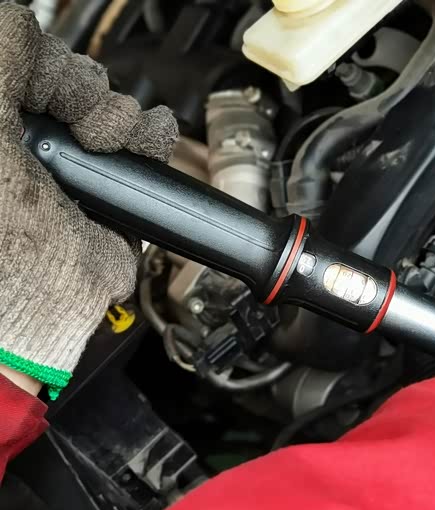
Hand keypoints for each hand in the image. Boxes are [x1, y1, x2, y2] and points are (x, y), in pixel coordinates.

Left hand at [0, 5, 177, 398]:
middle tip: (73, 119)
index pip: (36, 64)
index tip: (39, 88)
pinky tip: (143, 141)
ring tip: (106, 140)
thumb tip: (28, 27)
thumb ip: (6, 54)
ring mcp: (80, 166)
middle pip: (79, 81)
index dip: (49, 68)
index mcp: (5, 126)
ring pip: (119, 107)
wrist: (34, 290)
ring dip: (121, 116)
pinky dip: (155, 135)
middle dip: (84, 90)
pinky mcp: (118, 189)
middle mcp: (38, 141)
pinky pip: (150, 144)